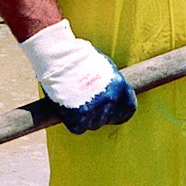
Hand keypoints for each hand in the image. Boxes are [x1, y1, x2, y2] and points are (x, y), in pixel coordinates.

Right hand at [20, 19, 139, 134]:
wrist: (58, 58)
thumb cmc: (78, 57)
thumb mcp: (103, 66)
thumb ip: (110, 83)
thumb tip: (113, 93)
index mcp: (119, 86)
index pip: (128, 109)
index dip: (119, 111)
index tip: (113, 112)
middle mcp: (110, 100)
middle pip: (108, 118)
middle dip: (99, 113)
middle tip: (87, 104)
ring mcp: (94, 110)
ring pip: (94, 124)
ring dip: (86, 118)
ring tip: (74, 103)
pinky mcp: (77, 118)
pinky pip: (78, 127)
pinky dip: (72, 121)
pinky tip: (67, 109)